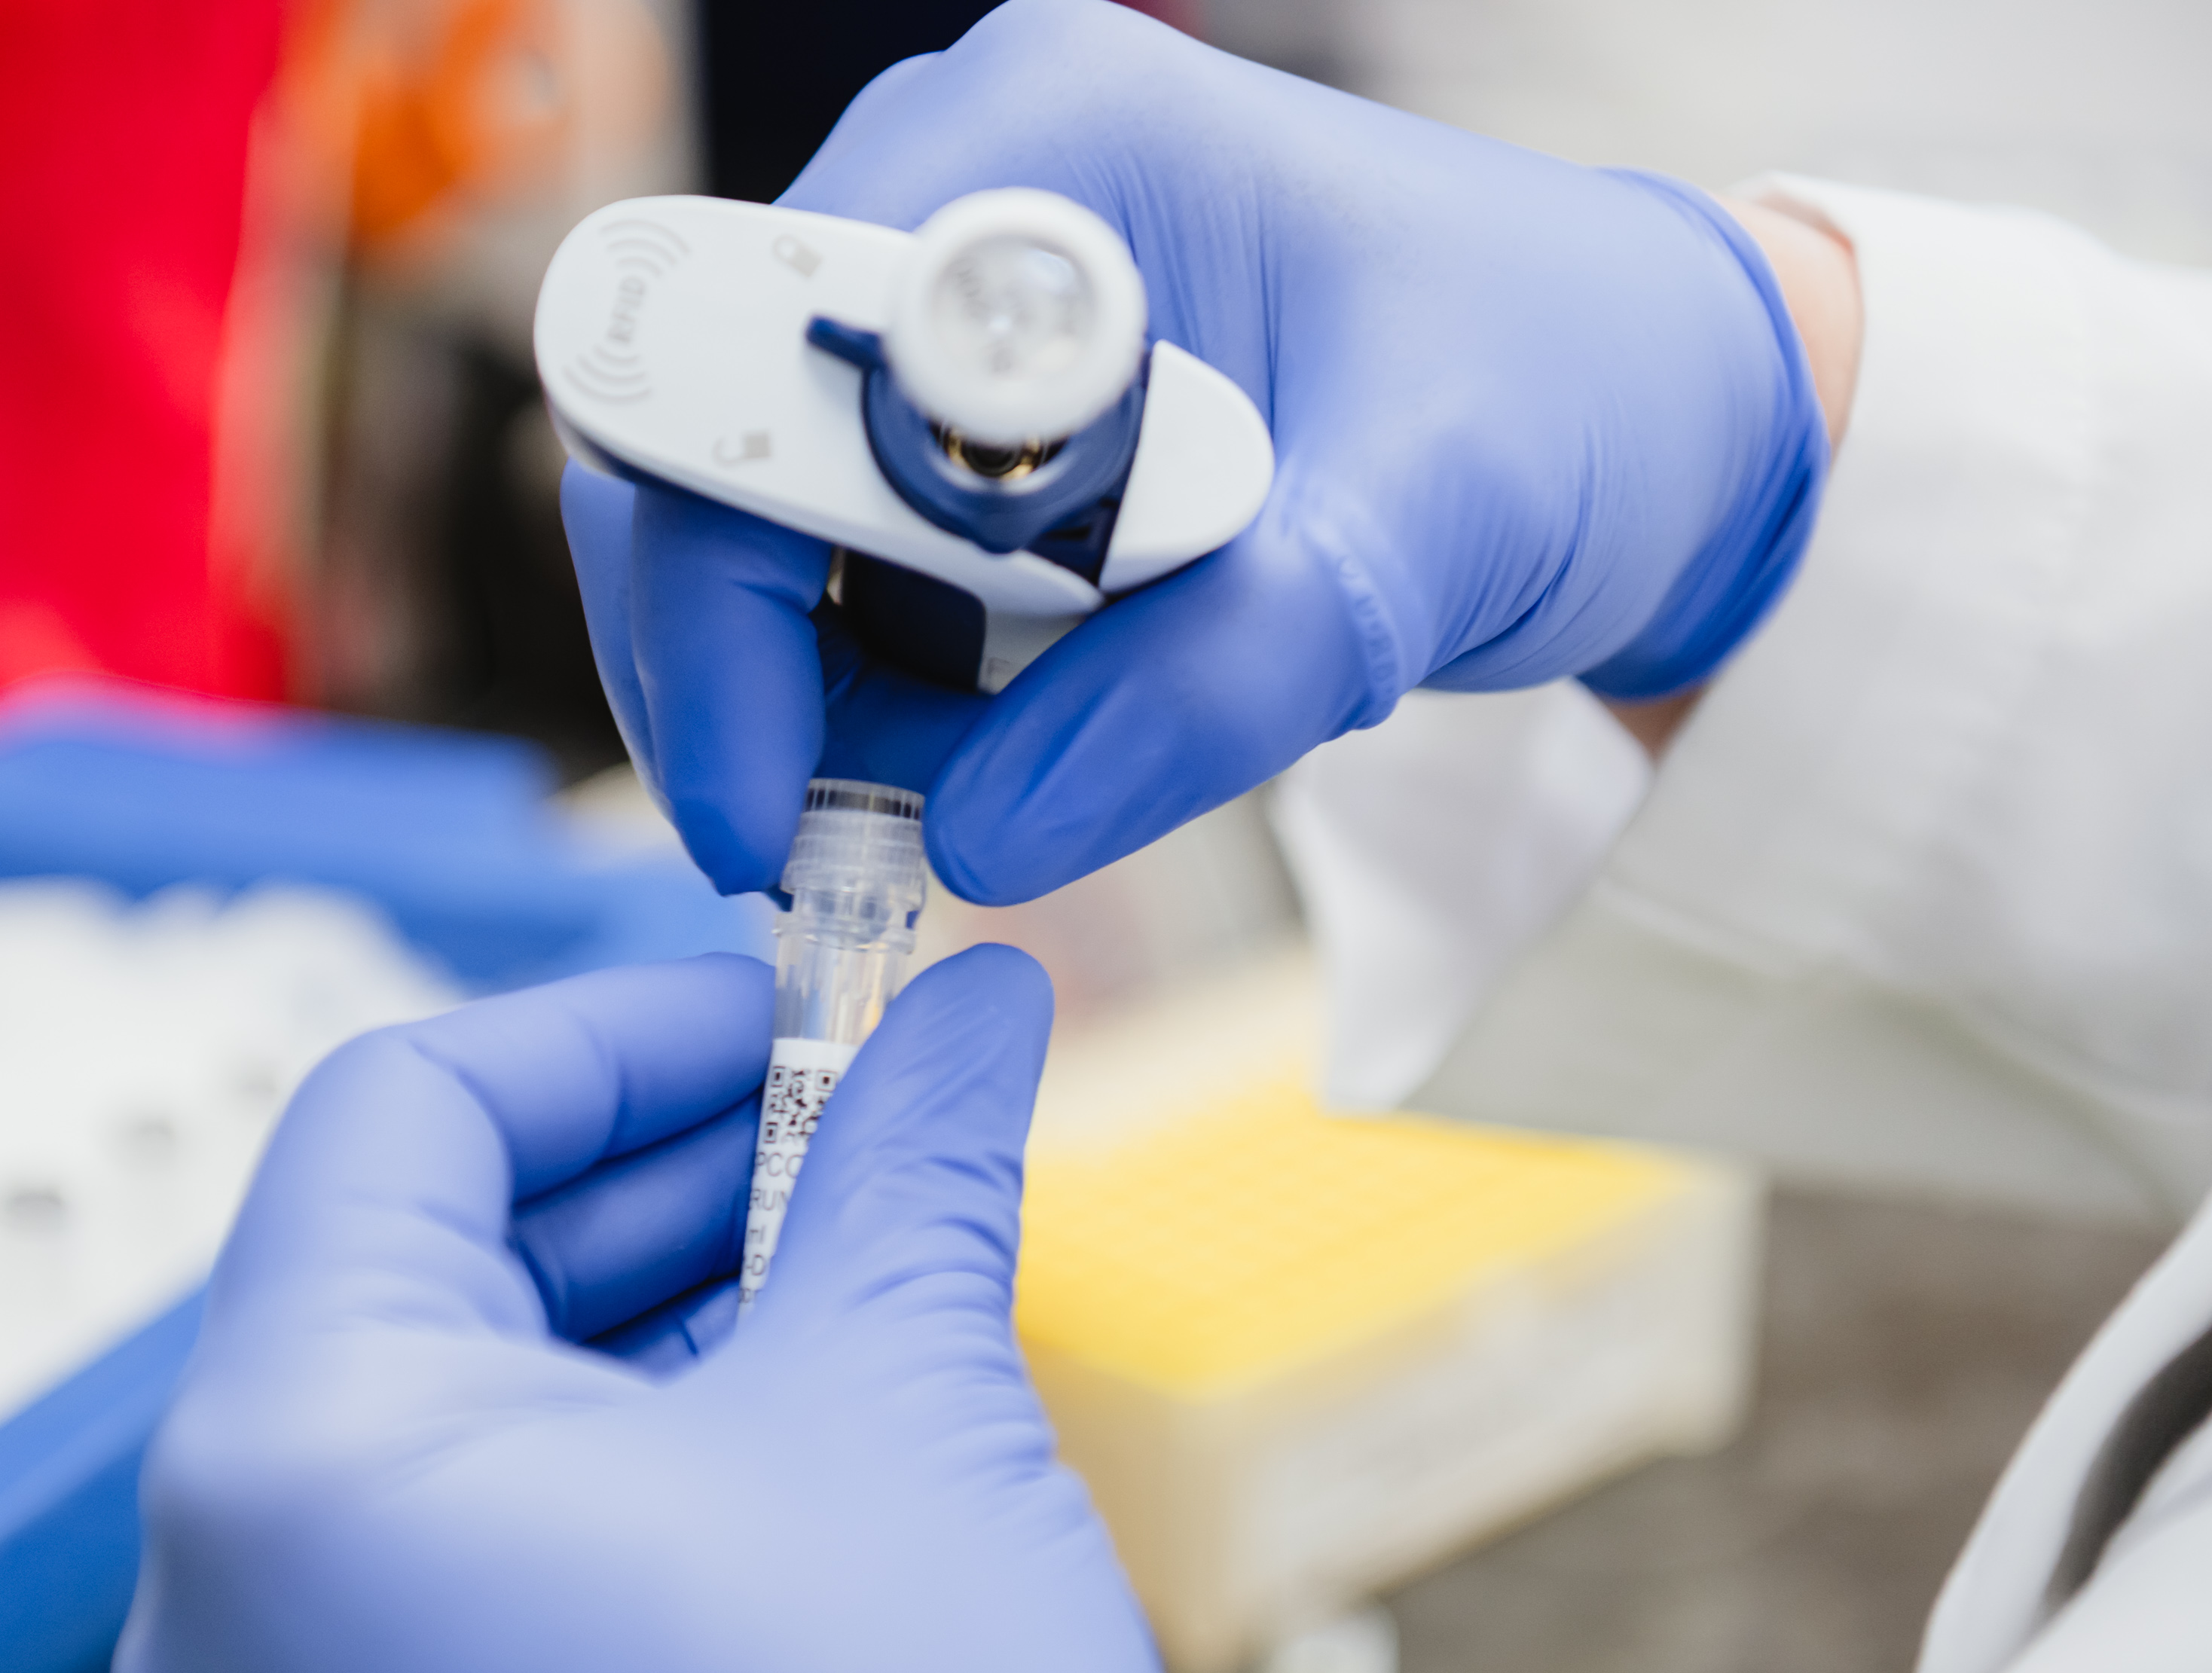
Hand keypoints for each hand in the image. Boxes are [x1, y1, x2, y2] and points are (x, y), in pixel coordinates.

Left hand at [112, 949, 1171, 1672]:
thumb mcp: (900, 1402)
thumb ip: (909, 1166)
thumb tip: (976, 1003)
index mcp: (287, 1455)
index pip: (402, 1115)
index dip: (612, 1031)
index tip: (789, 1007)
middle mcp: (223, 1590)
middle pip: (418, 1258)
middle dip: (656, 1170)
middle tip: (855, 1114)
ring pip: (443, 1407)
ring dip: (649, 1306)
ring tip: (854, 1258)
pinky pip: (451, 1550)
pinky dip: (603, 1454)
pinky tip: (791, 1414)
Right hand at [563, 0, 1830, 903]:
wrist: (1652, 409)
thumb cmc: (1574, 404)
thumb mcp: (1421, 543)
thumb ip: (1213, 686)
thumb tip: (979, 839)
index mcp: (1043, 147)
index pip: (753, 366)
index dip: (718, 594)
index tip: (769, 802)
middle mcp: (956, 196)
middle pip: (705, 452)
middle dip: (754, 668)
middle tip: (840, 841)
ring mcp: (949, 309)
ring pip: (757, 540)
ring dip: (841, 698)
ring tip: (1026, 761)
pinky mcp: (969, 417)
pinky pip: (846, 577)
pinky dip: (898, 691)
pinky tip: (1036, 720)